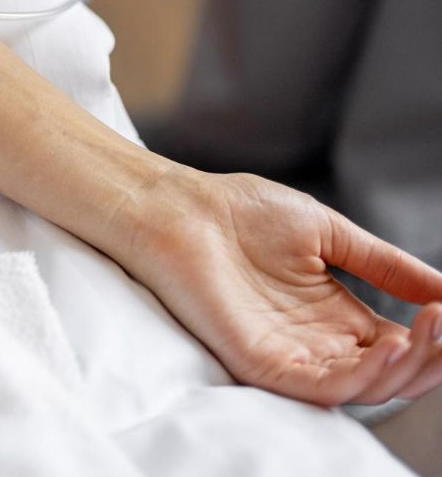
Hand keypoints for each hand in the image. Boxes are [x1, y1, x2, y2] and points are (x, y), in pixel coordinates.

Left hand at [114, 168, 441, 405]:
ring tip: (430, 334)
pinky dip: (365, 376)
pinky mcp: (262, 363)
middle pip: (391, 373)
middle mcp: (316, 342)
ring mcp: (289, 355)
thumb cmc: (239, 212)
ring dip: (409, 367)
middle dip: (432, 357)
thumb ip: (385, 263)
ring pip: (366, 387)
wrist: (179, 206)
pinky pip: (323, 388)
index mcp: (334, 316)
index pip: (399, 345)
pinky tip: (392, 347)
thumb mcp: (330, 233)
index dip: (434, 337)